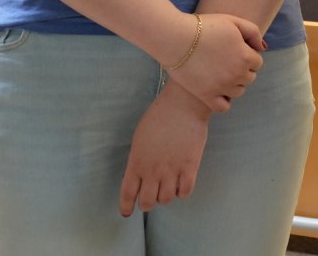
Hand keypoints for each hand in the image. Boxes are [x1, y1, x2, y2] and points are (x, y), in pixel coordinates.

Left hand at [118, 84, 210, 216]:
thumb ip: (138, 159)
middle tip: (152, 196)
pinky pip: (185, 192)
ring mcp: (172, 170)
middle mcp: (153, 171)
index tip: (127, 212)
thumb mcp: (140, 139)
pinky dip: (182, 192)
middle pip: (148, 202)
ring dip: (166, 196)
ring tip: (168, 187)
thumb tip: (141, 175)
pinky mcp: (190, 167)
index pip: (128, 193)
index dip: (126, 206)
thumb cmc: (159, 117)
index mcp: (137, 162)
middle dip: (148, 203)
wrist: (183, 105)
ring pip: (166, 199)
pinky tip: (182, 183)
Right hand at [166, 12, 265, 112]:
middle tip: (226, 60)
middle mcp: (237, 75)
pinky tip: (216, 89)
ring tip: (220, 73)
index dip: (247, 55)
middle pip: (249, 78)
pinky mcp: (206, 96)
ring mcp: (222, 87)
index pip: (257, 62)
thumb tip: (262, 48)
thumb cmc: (204, 27)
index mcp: (245, 57)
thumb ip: (253, 32)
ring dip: (234, 84)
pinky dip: (223, 100)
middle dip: (242, 70)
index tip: (235, 50)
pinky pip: (223, 106)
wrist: (175, 37)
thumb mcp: (233, 21)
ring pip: (238, 92)